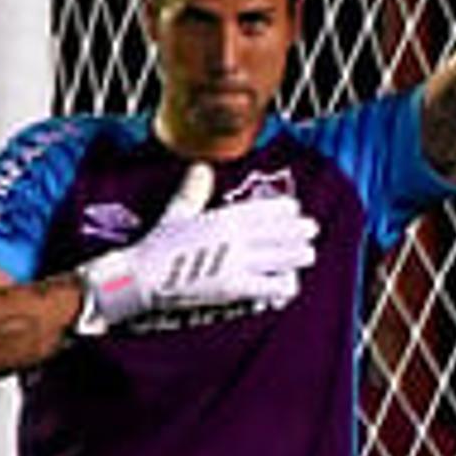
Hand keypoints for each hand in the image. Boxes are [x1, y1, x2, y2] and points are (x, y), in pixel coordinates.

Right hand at [76, 164, 317, 333]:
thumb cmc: (159, 244)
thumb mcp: (178, 213)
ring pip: (283, 258)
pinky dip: (283, 284)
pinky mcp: (234, 288)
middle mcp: (235, 238)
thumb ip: (194, 191)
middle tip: (311, 230)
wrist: (144, 277)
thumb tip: (201, 167)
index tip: (295, 208)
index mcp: (224, 217)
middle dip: (300, 231)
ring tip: (307, 254)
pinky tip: (288, 283)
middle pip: (281, 232)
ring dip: (298, 256)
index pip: (266, 209)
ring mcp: (237, 263)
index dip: (285, 209)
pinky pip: (271, 286)